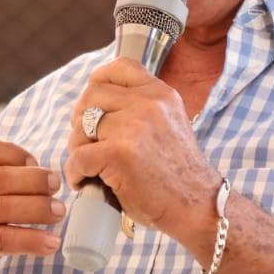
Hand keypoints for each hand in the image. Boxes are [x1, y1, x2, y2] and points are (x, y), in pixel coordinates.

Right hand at [0, 137, 63, 273]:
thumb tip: (34, 166)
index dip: (17, 154)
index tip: (36, 163)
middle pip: (0, 178)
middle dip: (35, 180)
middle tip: (56, 186)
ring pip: (5, 207)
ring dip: (39, 208)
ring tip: (59, 212)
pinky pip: (4, 239)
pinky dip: (31, 240)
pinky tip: (50, 243)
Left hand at [65, 58, 220, 237]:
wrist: (198, 206)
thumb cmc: (179, 174)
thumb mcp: (169, 125)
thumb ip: (143, 110)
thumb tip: (97, 107)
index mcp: (161, 94)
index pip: (119, 67)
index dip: (98, 83)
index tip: (94, 106)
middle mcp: (149, 104)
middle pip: (91, 95)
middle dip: (81, 120)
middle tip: (87, 143)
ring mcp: (133, 127)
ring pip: (81, 126)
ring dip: (77, 148)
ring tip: (89, 166)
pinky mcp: (119, 154)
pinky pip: (78, 157)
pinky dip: (75, 173)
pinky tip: (85, 183)